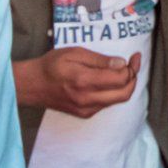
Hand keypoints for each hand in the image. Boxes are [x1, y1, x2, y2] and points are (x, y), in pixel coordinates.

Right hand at [15, 48, 138, 118]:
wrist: (33, 85)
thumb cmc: (51, 65)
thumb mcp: (74, 53)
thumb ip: (99, 60)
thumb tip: (120, 63)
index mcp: (84, 81)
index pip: (120, 79)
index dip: (131, 67)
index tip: (134, 56)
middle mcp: (87, 99)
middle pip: (124, 93)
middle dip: (133, 78)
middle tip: (133, 64)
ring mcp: (86, 109)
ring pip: (118, 100)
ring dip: (125, 86)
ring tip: (124, 70)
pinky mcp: (85, 114)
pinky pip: (107, 104)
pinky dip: (114, 92)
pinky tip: (110, 81)